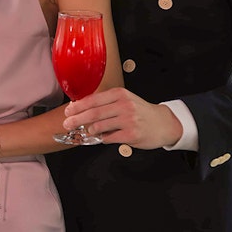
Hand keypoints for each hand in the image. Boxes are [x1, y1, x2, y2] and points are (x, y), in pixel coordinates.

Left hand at [62, 87, 182, 149]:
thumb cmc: (141, 111)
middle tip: (67, 124)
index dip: (78, 106)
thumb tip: (83, 108)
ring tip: (86, 131)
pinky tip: (101, 138)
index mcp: (119, 94)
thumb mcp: (125, 100)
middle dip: (77, 119)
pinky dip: (102, 138)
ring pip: (100, 126)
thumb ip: (107, 103)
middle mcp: (124, 105)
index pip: (93, 99)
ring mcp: (128, 120)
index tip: (68, 111)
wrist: (164, 123)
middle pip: (93, 113)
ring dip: (89, 130)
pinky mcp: (131, 134)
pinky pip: (109, 138)